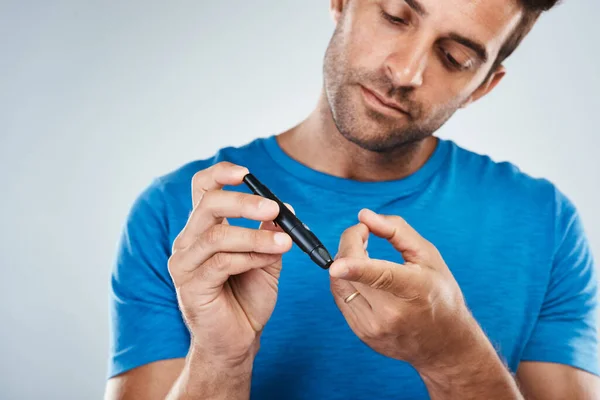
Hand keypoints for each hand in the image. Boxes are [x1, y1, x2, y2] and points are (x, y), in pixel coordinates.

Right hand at [168, 162, 292, 368]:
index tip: (247, 173)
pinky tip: (269, 260)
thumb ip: (270, 232)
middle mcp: (188, 241)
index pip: (202, 188)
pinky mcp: (191, 286)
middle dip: (244, 202)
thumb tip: (284, 206)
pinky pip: (221, 262)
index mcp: (203, 228)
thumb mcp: (265, 256)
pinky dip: (250, 257)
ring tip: (285, 244)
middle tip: (274, 209)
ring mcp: (185, 263)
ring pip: (217, 235)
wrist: (238, 340)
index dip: (221, 174)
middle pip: (208, 204)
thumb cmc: (248, 296)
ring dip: (255, 236)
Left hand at [329, 208, 478, 370]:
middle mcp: (391, 313)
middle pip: (350, 274)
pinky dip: (346, 281)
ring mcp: (373, 327)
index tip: (337, 265)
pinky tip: (363, 277)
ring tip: (364, 255)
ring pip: (339, 284)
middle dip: (350, 244)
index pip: (381, 277)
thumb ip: (396, 230)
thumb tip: (363, 216)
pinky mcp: (362, 333)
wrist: (444, 344)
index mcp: (414, 290)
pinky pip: (341, 298)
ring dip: (344, 262)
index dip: (356, 268)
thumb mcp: (428, 256)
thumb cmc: (439, 293)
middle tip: (364, 234)